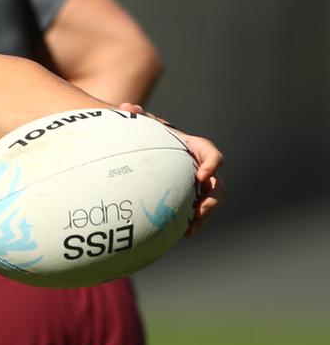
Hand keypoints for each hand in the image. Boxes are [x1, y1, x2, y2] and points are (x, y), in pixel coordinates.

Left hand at [115, 103, 224, 236]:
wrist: (141, 146)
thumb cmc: (142, 133)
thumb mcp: (139, 124)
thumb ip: (135, 117)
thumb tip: (127, 109)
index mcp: (193, 147)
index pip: (211, 154)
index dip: (212, 164)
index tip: (201, 176)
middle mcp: (200, 166)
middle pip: (217, 184)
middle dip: (213, 199)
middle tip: (200, 211)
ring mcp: (196, 184)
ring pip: (209, 202)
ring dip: (205, 216)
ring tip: (191, 229)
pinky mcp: (187, 197)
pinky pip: (196, 212)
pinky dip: (193, 223)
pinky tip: (180, 235)